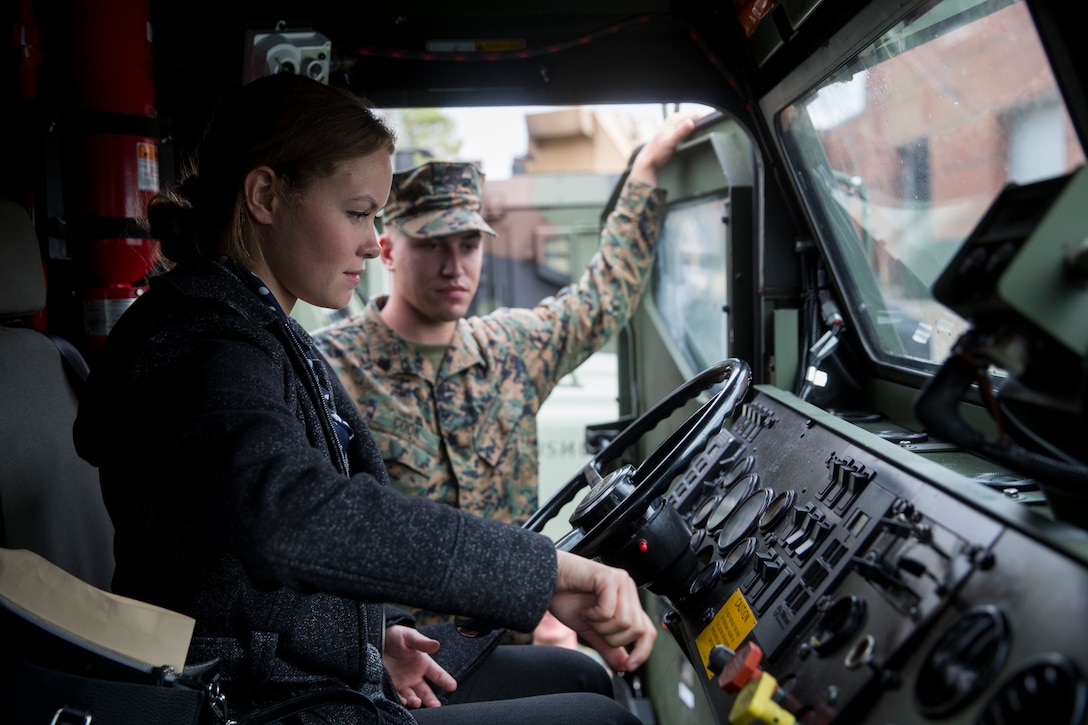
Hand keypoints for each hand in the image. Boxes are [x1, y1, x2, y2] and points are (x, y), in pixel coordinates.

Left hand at [382, 624, 456, 708]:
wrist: (374, 640)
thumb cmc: (395, 636)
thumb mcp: (409, 637)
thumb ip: (422, 643)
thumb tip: (436, 645)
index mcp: (423, 663)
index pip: (437, 674)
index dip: (445, 680)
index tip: (453, 686)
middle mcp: (415, 675)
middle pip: (426, 691)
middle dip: (432, 700)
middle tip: (436, 706)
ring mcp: (404, 683)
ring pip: (413, 697)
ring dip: (417, 701)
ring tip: (418, 702)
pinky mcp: (391, 686)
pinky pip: (398, 697)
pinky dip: (402, 701)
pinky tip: (404, 702)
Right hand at [548, 550, 655, 672]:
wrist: (544, 581)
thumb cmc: (565, 598)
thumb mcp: (591, 631)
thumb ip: (610, 647)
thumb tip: (625, 667)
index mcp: (627, 601)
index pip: (648, 631)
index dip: (642, 651)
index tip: (628, 667)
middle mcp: (628, 588)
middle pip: (637, 630)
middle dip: (613, 637)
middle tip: (594, 626)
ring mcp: (620, 581)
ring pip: (625, 621)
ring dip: (602, 626)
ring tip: (589, 615)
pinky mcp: (608, 577)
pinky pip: (609, 610)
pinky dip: (594, 616)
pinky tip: (585, 608)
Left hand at [629, 111, 700, 185]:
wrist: (648, 160)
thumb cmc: (657, 152)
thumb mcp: (671, 142)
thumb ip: (681, 132)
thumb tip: (690, 123)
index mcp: (674, 119)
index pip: (694, 115)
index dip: (701, 121)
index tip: (707, 129)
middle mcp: (672, 120)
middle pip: (691, 118)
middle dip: (698, 124)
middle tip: (703, 134)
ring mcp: (671, 125)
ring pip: (687, 122)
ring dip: (693, 128)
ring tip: (697, 136)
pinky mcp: (671, 132)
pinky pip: (683, 128)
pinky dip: (688, 132)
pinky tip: (688, 139)